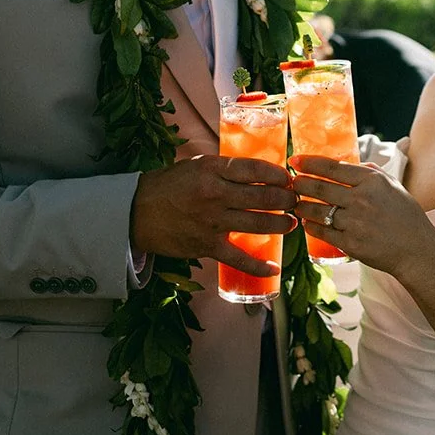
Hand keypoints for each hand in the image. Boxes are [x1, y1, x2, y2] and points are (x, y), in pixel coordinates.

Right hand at [131, 155, 296, 277]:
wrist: (138, 212)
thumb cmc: (168, 185)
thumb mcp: (196, 165)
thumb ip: (224, 168)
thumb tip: (255, 170)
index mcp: (213, 170)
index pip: (255, 169)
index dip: (277, 174)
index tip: (289, 178)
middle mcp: (216, 194)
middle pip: (263, 196)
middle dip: (286, 199)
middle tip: (296, 200)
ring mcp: (212, 222)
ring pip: (258, 223)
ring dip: (280, 224)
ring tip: (291, 222)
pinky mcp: (207, 245)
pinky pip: (239, 258)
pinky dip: (258, 266)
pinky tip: (274, 268)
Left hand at [289, 155, 434, 281]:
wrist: (416, 250)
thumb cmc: (406, 216)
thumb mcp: (393, 185)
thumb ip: (371, 172)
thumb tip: (348, 165)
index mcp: (372, 181)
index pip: (333, 167)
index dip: (310, 163)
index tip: (295, 161)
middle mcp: (361, 199)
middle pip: (320, 187)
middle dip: (300, 183)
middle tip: (291, 182)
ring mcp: (354, 222)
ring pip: (317, 210)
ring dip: (302, 205)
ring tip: (296, 203)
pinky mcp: (349, 243)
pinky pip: (322, 231)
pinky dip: (310, 226)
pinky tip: (306, 222)